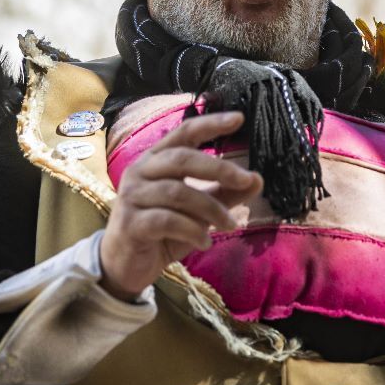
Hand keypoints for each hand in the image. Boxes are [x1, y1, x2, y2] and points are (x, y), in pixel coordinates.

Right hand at [99, 110, 262, 300]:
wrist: (126, 266)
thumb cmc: (162, 232)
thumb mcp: (199, 212)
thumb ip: (224, 194)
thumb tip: (257, 179)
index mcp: (156, 160)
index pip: (184, 133)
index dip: (210, 124)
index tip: (239, 118)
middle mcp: (140, 171)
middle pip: (182, 158)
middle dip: (219, 168)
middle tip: (246, 180)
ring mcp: (132, 196)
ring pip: (178, 192)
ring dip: (211, 209)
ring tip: (230, 225)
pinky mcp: (131, 224)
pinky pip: (167, 220)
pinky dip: (192, 230)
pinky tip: (205, 242)